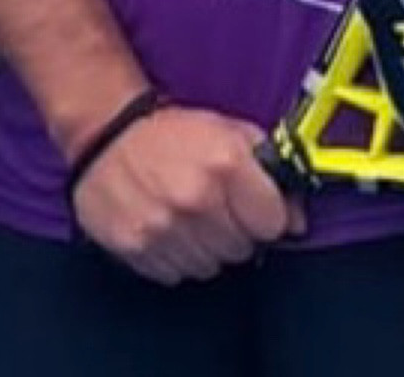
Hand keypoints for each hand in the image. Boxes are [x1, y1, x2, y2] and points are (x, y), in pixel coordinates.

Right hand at [71, 104, 303, 283]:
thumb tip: (297, 220)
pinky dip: (176, 256)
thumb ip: (268, 167)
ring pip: (211, 266)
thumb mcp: (227, 129)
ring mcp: (166, 228)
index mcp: (225, 163)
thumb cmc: (170, 131)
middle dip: (235, 230)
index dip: (266, 215)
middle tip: (214, 206)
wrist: (105, 133)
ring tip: (187, 215)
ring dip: (205, 246)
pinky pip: (177, 274)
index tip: (255, 207)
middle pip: (243, 248)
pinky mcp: (139, 249)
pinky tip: (166, 226)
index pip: (273, 223)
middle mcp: (198, 200)